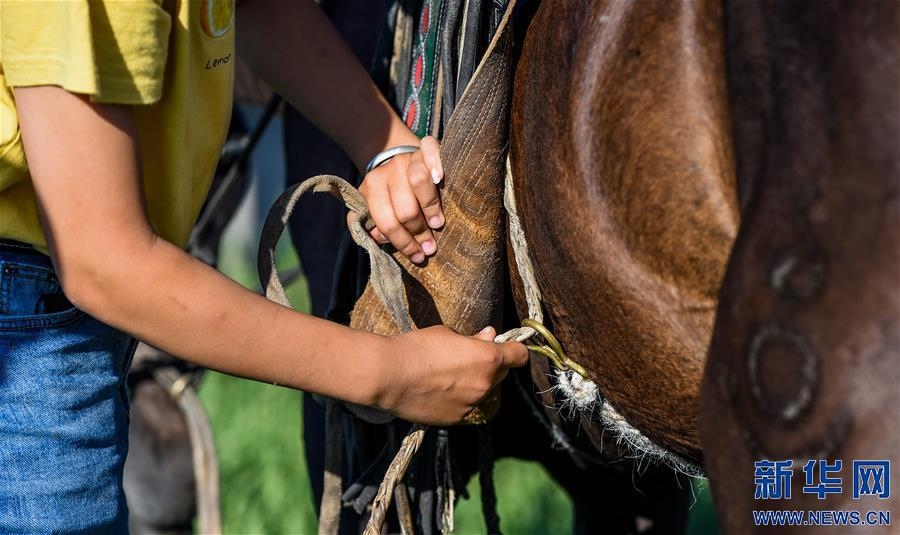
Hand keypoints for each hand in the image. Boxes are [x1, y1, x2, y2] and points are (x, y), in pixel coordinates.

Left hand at [355, 136, 444, 263]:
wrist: (394, 158)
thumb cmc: (389, 194)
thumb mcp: (374, 209)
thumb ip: (372, 226)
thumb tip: (380, 239)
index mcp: (371, 189)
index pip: (386, 221)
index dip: (402, 242)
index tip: (416, 255)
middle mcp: (386, 171)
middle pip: (405, 208)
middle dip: (419, 232)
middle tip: (430, 247)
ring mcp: (405, 158)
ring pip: (418, 181)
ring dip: (430, 208)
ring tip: (438, 224)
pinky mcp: (423, 148)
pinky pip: (430, 150)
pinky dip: (435, 164)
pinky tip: (440, 178)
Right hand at [376, 326, 528, 424]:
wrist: (390, 375)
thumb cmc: (418, 347)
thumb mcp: (448, 334)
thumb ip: (474, 340)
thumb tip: (490, 337)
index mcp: (488, 358)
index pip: (519, 355)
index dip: (515, 348)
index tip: (509, 346)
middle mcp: (485, 384)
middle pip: (502, 374)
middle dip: (492, 365)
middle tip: (470, 356)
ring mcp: (472, 404)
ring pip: (484, 392)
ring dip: (476, 383)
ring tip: (449, 374)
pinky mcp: (456, 419)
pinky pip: (467, 406)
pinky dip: (461, 398)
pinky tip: (440, 389)